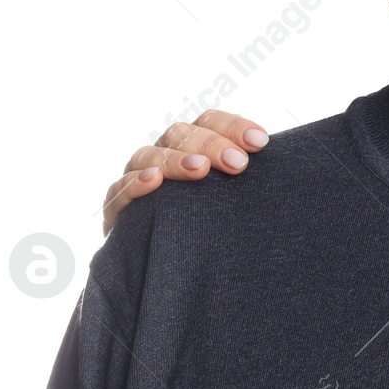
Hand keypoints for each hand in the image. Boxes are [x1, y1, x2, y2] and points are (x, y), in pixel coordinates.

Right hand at [101, 110, 268, 234]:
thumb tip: (271, 156)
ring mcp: (136, 178)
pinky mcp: (116, 209)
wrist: (165, 265)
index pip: (209, 122)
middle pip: (180, 134)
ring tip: (200, 170)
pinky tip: (154, 182)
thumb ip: (243, 177)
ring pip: (148, 156)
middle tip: (238, 164)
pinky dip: (135, 184)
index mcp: (191, 146)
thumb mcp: (230, 199)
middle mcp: (163, 156)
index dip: (233, 127)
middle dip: (211, 145)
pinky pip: (119, 191)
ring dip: (175, 160)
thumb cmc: (208, 224)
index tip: (260, 142)